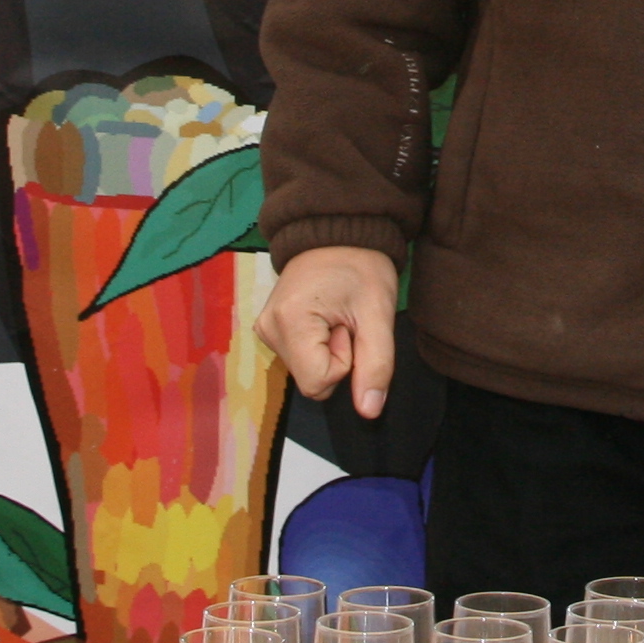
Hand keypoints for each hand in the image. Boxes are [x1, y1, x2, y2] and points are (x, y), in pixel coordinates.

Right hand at [256, 244, 400, 416]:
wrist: (338, 231)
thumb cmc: (361, 266)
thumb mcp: (379, 314)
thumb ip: (376, 364)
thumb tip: (369, 411)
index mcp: (289, 323)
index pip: (319, 383)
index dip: (344, 362)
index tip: (350, 327)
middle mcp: (267, 328)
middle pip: (311, 379)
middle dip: (337, 356)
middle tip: (345, 318)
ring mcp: (264, 328)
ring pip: (306, 370)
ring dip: (328, 350)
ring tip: (336, 313)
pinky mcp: (269, 327)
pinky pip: (300, 357)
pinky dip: (317, 344)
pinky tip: (324, 315)